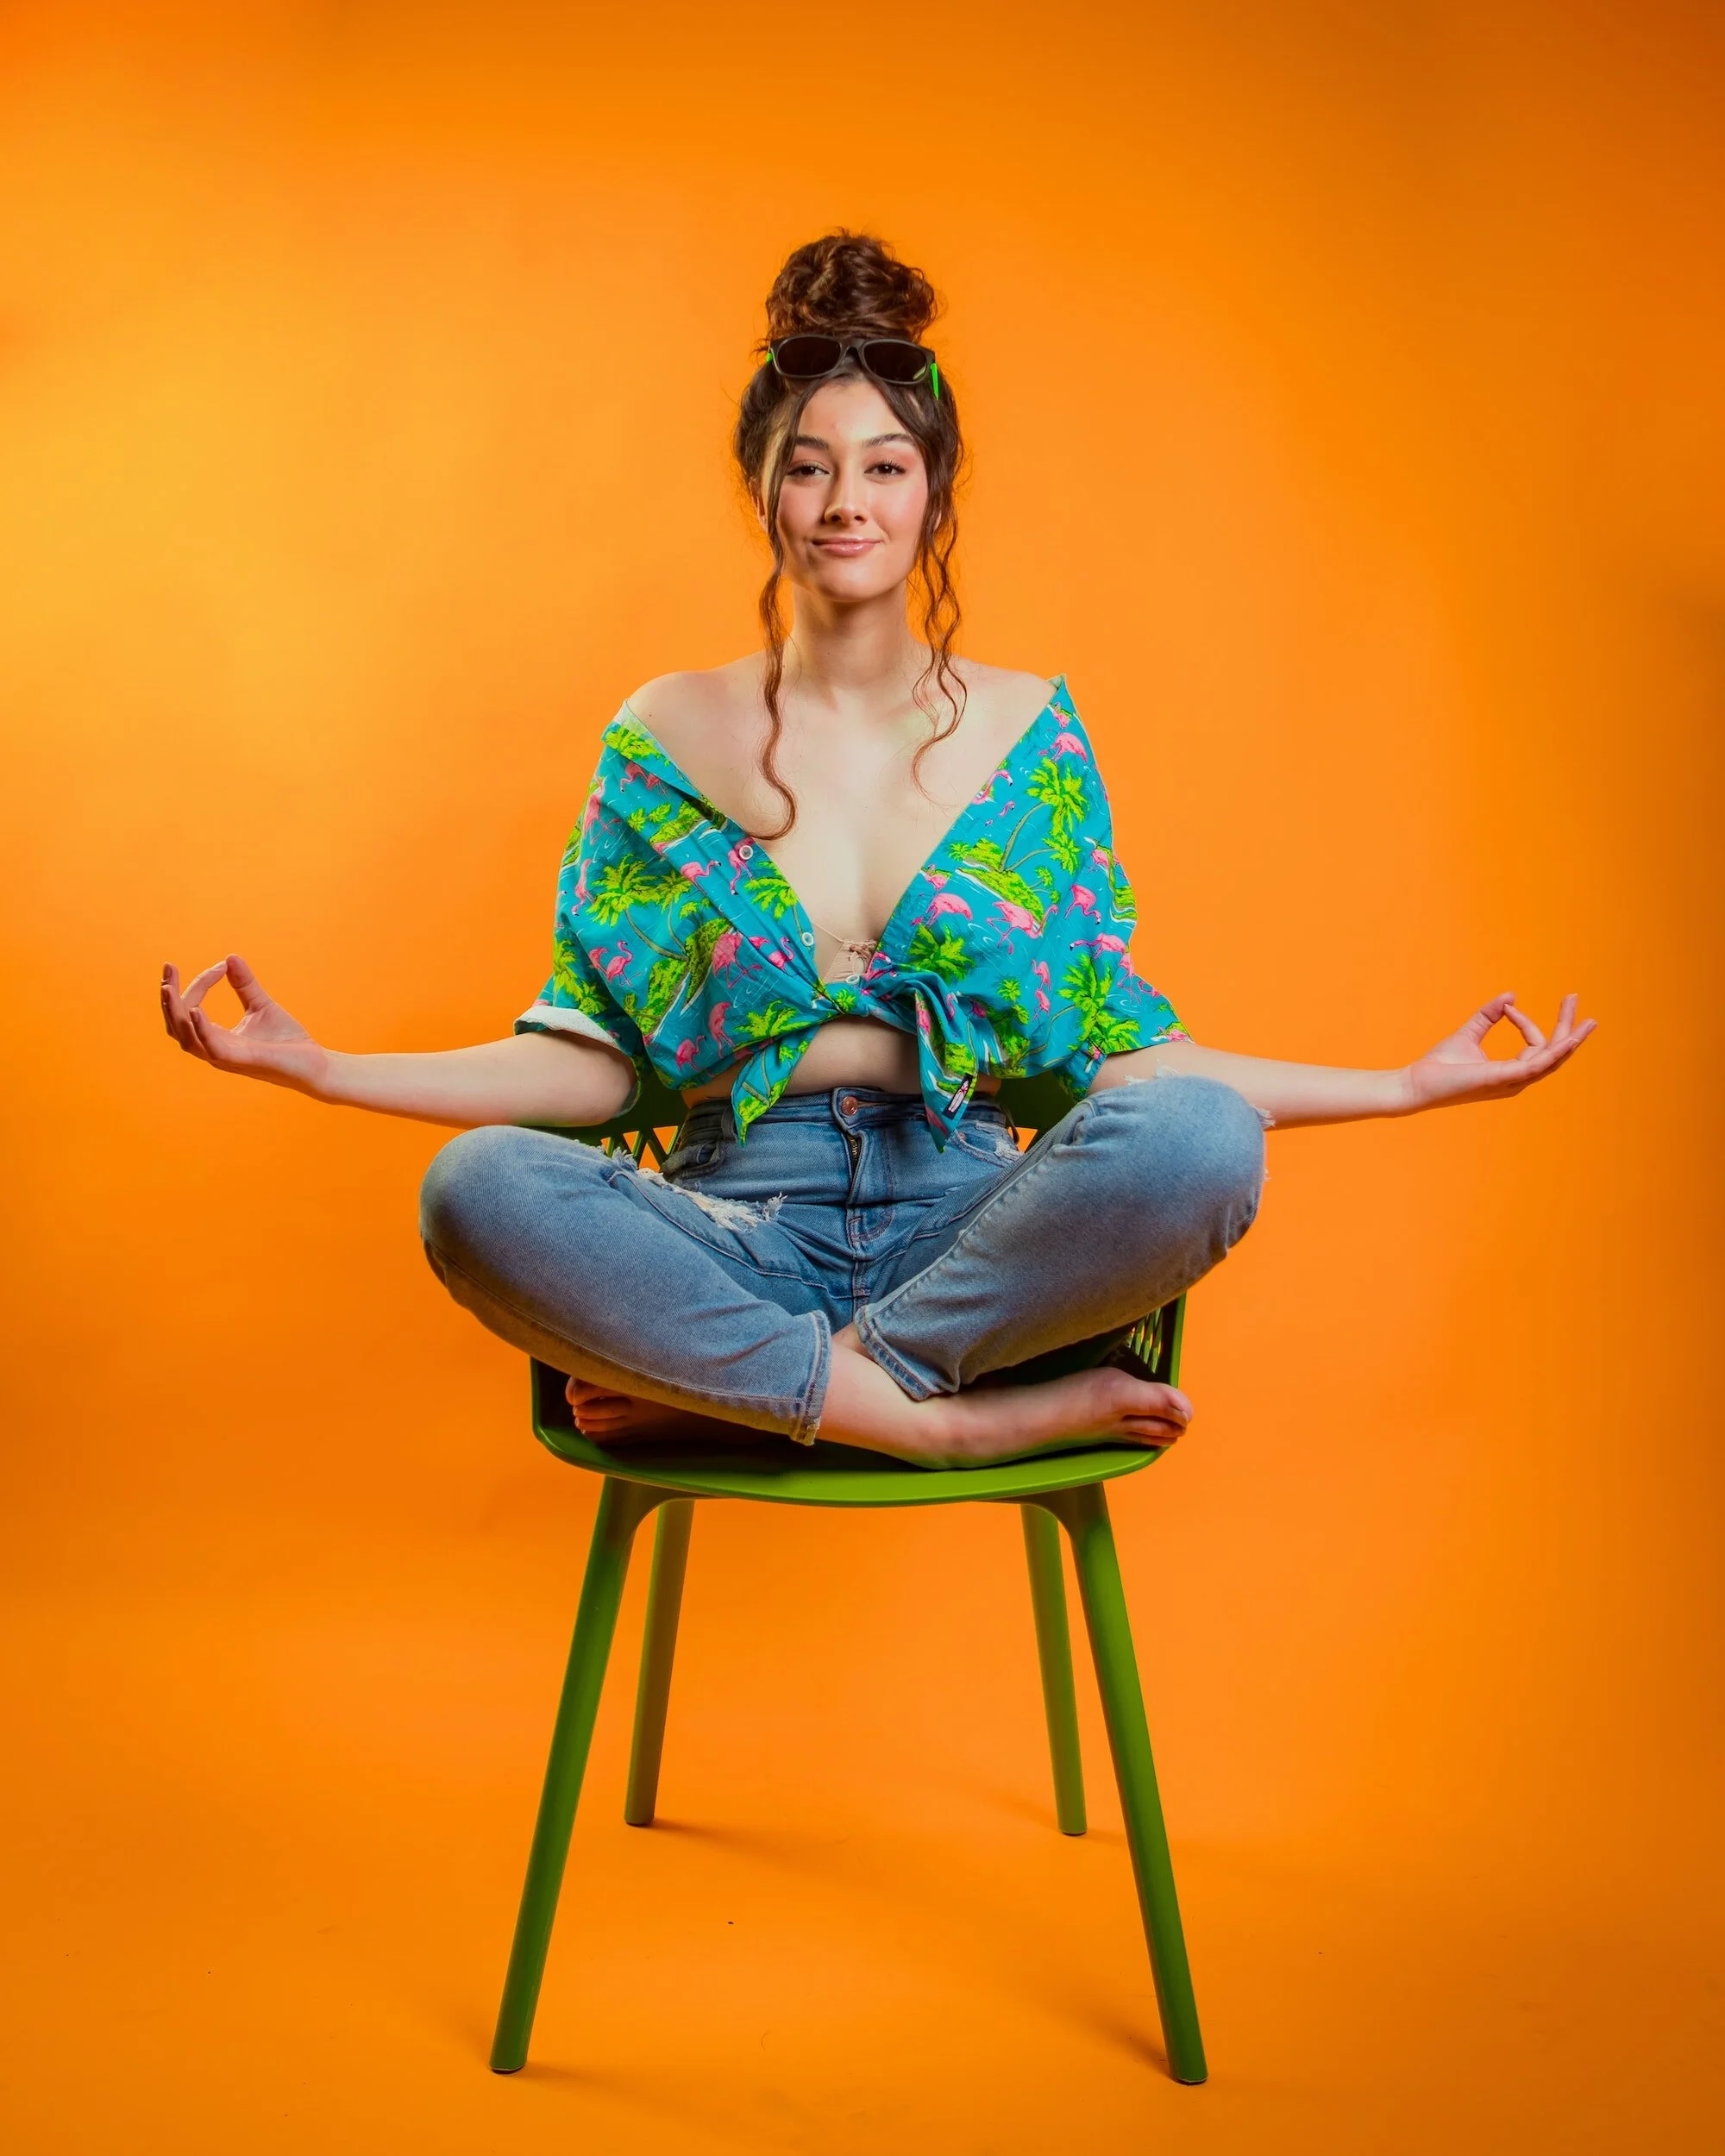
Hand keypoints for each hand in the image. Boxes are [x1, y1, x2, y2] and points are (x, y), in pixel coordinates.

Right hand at [159, 955, 329, 1093]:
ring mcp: (226, 1058)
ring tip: (168, 987)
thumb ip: (245, 985)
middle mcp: (215, 1049)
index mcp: (217, 1037)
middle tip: (168, 968)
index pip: (192, 1009)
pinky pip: (212, 1048)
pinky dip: (201, 1029)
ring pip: (186, 1038)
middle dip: (168, 997)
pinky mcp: (242, 1061)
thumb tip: (230, 957)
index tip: (219, 966)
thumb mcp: (261, 1005)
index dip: (199, 985)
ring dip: (174, 1012)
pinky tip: (195, 1009)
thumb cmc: (287, 1040)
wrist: (316, 1064)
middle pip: (177, 1025)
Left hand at [1403, 992, 1594, 1112]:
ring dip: (1570, 1039)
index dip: (1526, 1023)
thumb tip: (1510, 996)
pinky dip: (1554, 1052)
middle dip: (1568, 1028)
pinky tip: (1568, 1039)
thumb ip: (1488, 1016)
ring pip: (1551, 1060)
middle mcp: (1516, 1080)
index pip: (1534, 1045)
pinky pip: (1537, 1066)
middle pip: (1553, 1054)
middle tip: (1574, 999)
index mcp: (1511, 1072)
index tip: (1507, 1007)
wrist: (1417, 1083)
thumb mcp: (1469, 1033)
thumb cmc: (1440, 1066)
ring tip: (1587, 1021)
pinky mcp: (1502, 1079)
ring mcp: (1511, 1082)